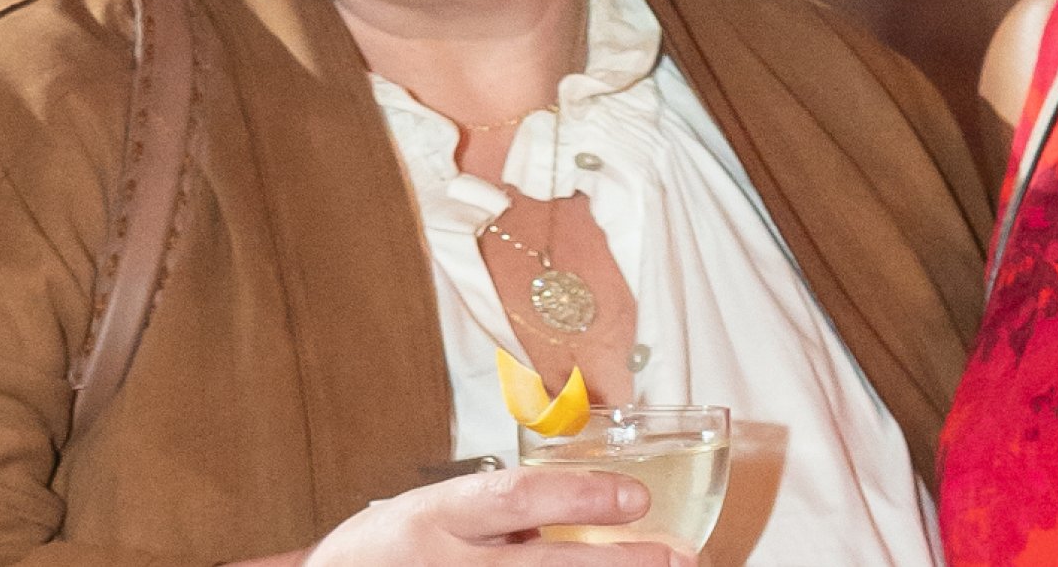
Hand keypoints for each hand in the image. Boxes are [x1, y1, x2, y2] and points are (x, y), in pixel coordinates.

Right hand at [295, 467, 694, 565]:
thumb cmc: (380, 555)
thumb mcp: (427, 515)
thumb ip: (493, 515)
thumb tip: (573, 511)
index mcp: (434, 518)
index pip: (515, 498)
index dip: (580, 496)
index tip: (635, 499)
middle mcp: (444, 565)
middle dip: (618, 563)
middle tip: (677, 557)